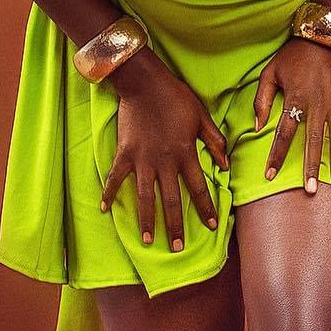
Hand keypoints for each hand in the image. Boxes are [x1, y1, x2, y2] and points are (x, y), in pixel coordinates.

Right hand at [100, 50, 230, 247]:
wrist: (144, 83)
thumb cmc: (176, 97)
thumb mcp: (201, 117)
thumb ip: (214, 141)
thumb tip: (225, 164)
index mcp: (186, 154)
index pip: (199, 188)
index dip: (206, 207)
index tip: (211, 225)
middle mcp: (164, 162)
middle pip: (172, 200)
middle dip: (176, 225)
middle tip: (177, 247)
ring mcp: (142, 160)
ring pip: (145, 196)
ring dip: (147, 219)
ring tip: (148, 240)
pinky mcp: (124, 153)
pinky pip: (115, 178)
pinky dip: (109, 193)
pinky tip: (105, 210)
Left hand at [254, 37, 330, 193]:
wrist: (324, 32)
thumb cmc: (294, 54)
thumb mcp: (270, 72)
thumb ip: (262, 100)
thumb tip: (257, 126)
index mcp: (296, 98)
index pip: (283, 133)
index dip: (275, 156)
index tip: (269, 176)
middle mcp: (318, 102)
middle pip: (312, 141)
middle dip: (311, 167)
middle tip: (310, 190)